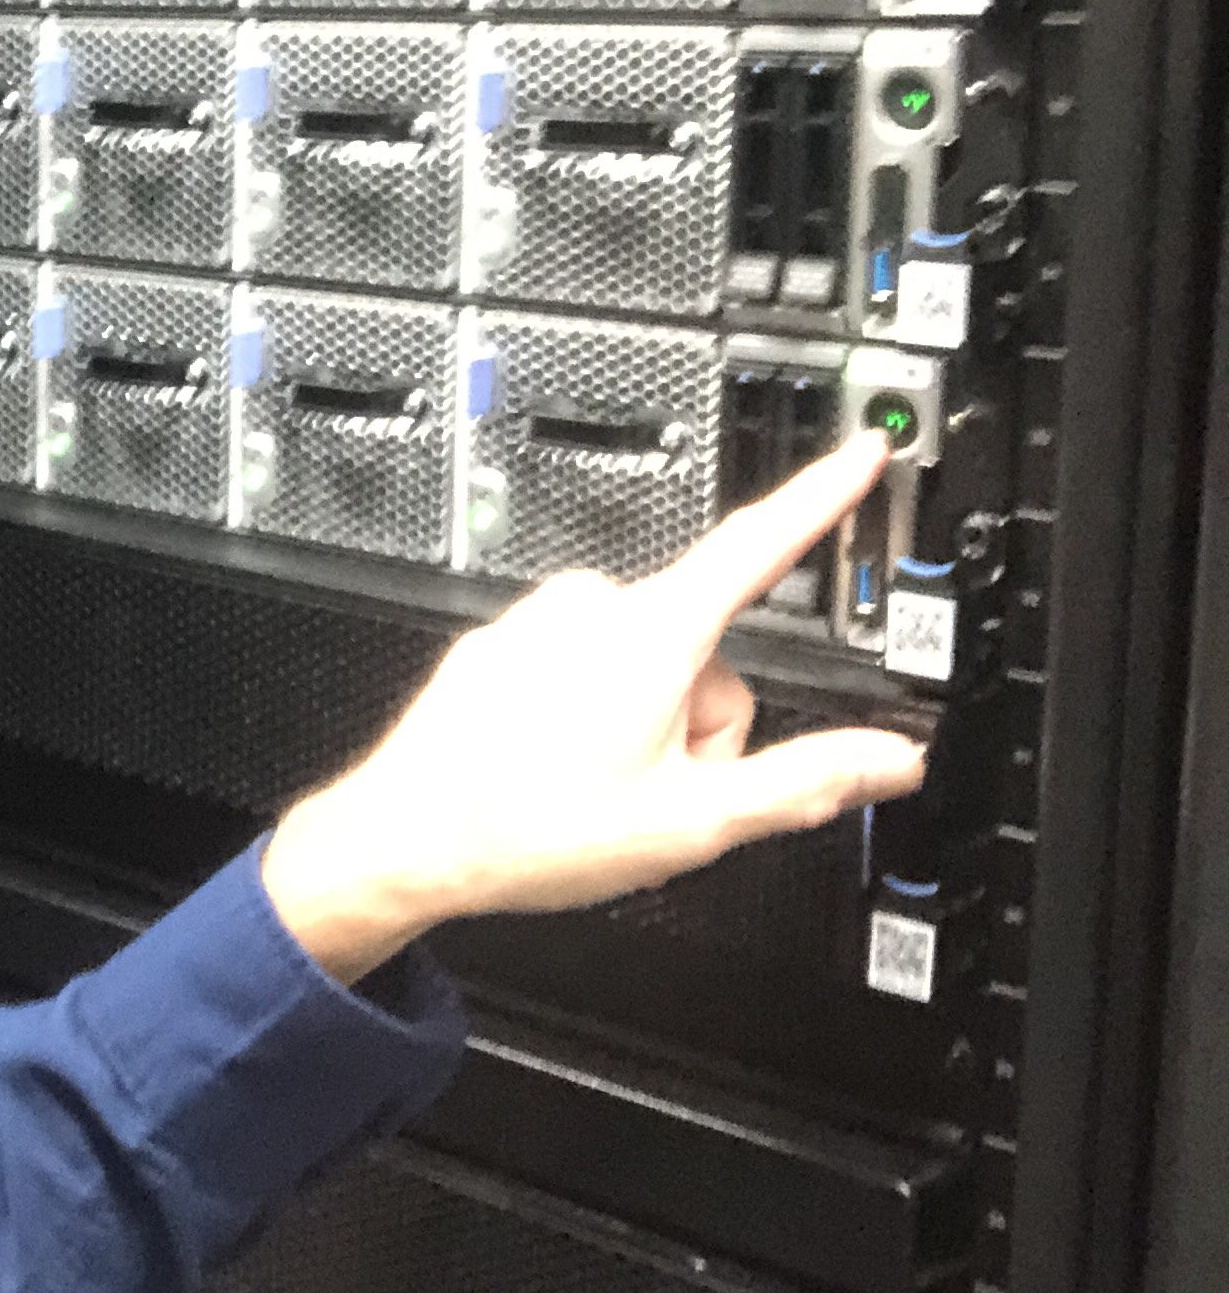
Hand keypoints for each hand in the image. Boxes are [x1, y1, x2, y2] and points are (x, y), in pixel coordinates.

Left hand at [260, 433, 930, 983]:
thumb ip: (803, 781)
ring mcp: (538, 623)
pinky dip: (584, 718)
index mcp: (651, 633)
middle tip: (657, 790)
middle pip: (706, 654)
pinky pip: (579, 670)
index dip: (821, 496)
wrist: (404, 841)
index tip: (858, 450)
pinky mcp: (500, 646)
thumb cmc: (529, 829)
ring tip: (595, 788)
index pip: (760, 544)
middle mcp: (590, 607)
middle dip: (703, 724)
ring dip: (644, 726)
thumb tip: (889, 759)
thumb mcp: (692, 820)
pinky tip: (551, 770)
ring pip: (643, 667)